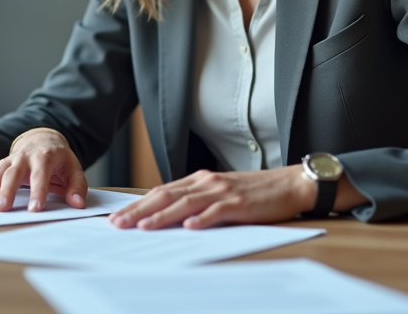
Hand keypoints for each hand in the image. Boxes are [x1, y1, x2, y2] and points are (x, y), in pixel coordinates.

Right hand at [0, 127, 87, 212]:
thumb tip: (77, 204)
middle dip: (7, 191)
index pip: (41, 175)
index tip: (35, 209)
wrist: (43, 139)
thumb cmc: (59, 159)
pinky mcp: (2, 165)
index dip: (38, 192)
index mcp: (45, 157)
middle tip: (2, 209)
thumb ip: (77, 186)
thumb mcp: (73, 168)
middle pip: (14, 173)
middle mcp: (25, 157)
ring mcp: (11, 160)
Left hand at [107, 166, 316, 229]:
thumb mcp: (220, 192)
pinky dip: (201, 219)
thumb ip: (197, 201)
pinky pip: (217, 211)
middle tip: (118, 224)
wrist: (288, 184)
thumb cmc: (254, 192)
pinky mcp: (240, 202)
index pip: (162, 192)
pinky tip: (188, 228)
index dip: (138, 205)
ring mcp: (223, 191)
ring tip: (144, 227)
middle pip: (167, 196)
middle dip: (140, 211)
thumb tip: (170, 219)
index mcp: (200, 179)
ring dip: (163, 216)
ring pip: (186, 203)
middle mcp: (207, 182)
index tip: (118, 218)